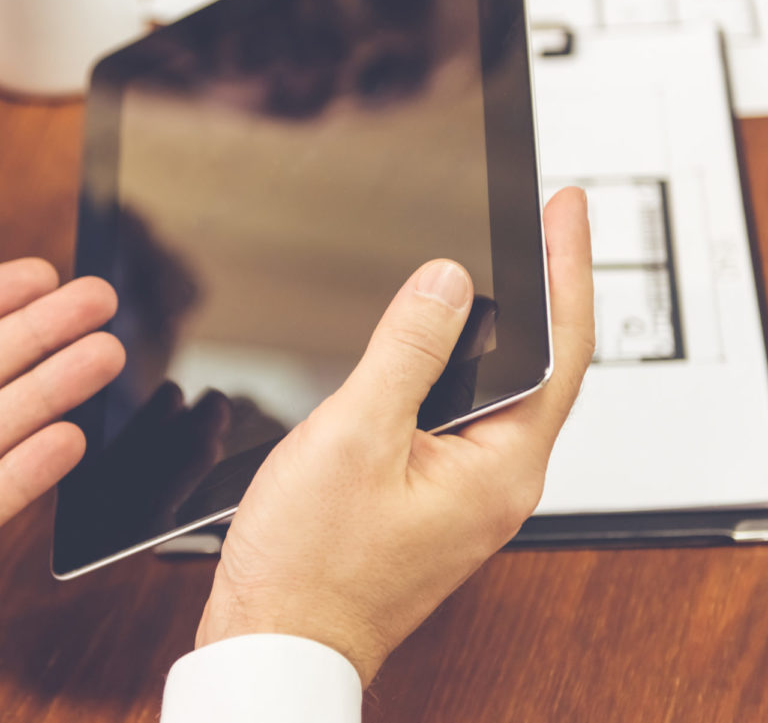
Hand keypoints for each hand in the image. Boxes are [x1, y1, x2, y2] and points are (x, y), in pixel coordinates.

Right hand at [196, 187, 594, 683]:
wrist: (277, 635)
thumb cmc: (310, 561)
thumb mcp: (354, 435)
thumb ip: (406, 351)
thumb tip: (446, 281)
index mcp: (499, 470)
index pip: (560, 351)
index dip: (568, 270)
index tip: (565, 210)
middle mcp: (496, 485)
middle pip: (537, 370)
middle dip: (543, 291)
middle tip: (540, 226)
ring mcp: (465, 497)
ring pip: (493, 395)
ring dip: (492, 331)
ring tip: (490, 271)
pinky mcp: (431, 501)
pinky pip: (458, 421)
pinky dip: (453, 370)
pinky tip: (431, 349)